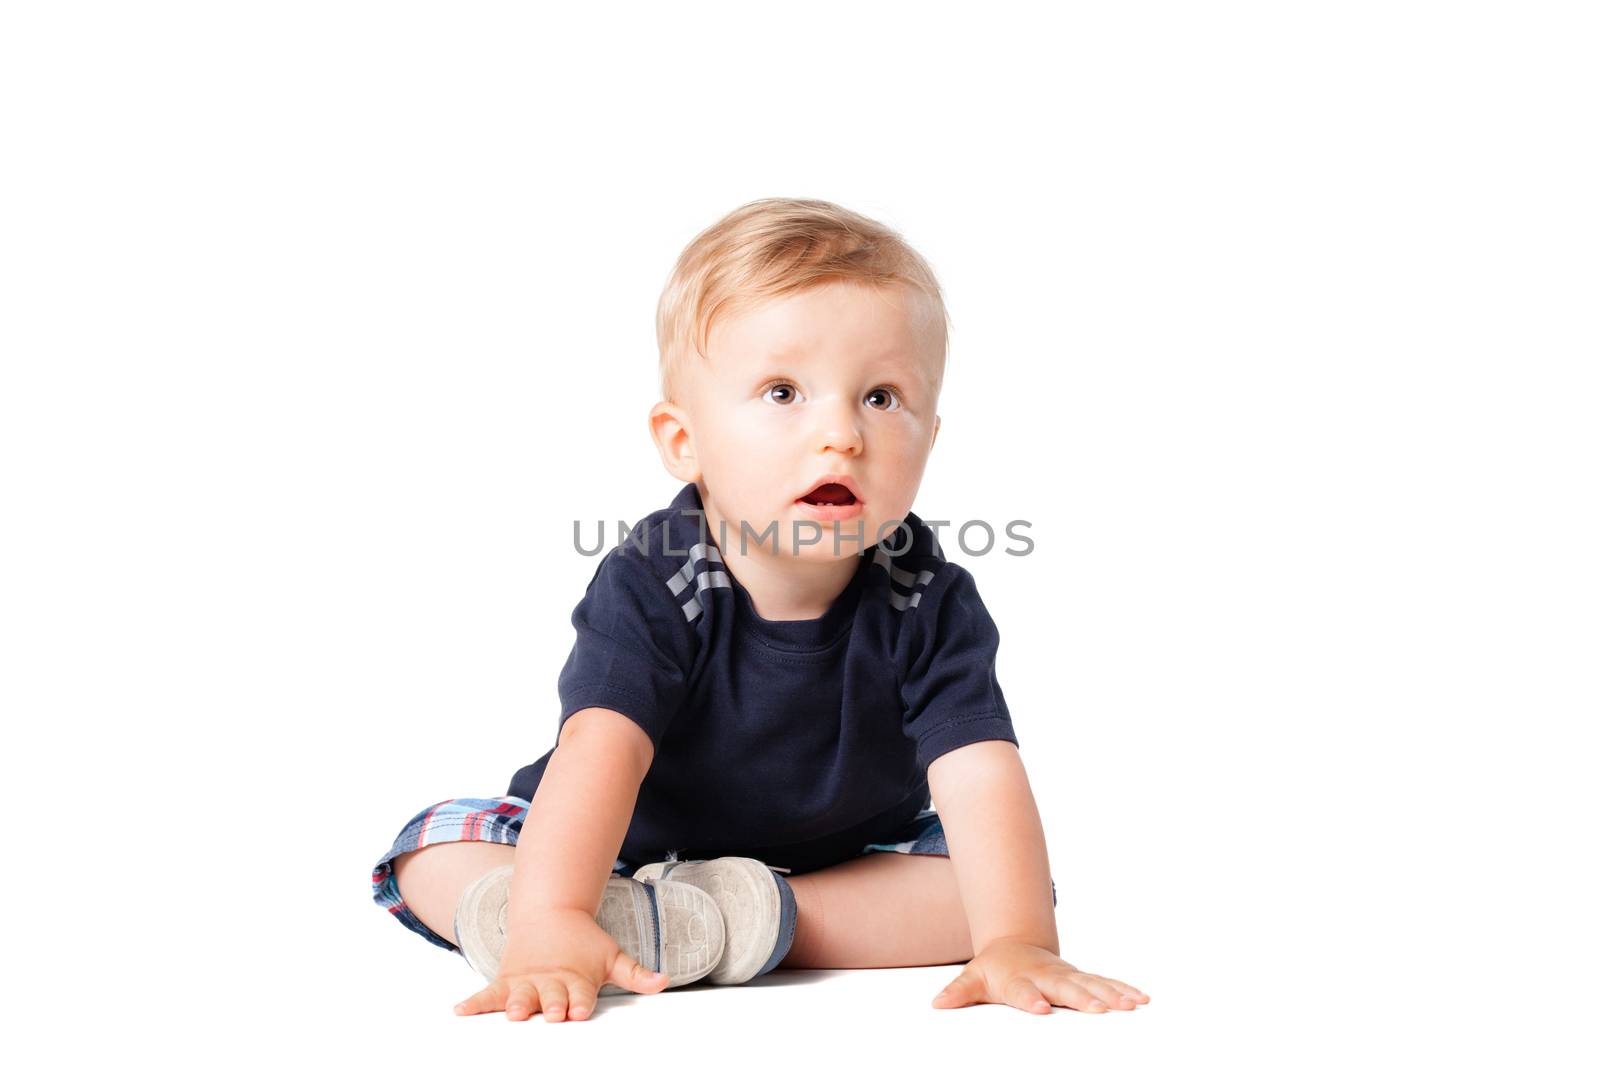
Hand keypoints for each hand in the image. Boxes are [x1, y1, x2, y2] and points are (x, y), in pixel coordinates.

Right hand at [453, 906, 669, 1021]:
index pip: (581, 996)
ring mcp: (526, 982)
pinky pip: (488, 994)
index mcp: (577, 979)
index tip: (577, 1011)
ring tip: (514, 1013)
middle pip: (551, 997)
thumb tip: (664, 980)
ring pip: (519, 996)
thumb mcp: (612, 955)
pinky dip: (474, 1003)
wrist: (550, 911)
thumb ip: (636, 973)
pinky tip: (460, 1011)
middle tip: (553, 1013)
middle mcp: (550, 982)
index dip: (580, 1003)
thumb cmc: (583, 942)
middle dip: (551, 1006)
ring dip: (517, 1005)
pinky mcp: (506, 981)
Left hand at [931, 938, 1149, 1013]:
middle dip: (1083, 998)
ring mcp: (1067, 975)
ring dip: (1113, 994)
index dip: (1030, 1000)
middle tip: (1100, 1010)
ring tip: (1133, 1004)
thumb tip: (938, 1004)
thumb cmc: (995, 968)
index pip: (1023, 991)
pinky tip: (1142, 999)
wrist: (1015, 944)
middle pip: (1065, 988)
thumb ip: (959, 991)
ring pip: (1092, 984)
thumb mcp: (973, 977)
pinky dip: (1124, 990)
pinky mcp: (1082, 977)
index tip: (1041, 1009)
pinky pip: (1106, 983)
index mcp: (1019, 978)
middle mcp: (1047, 975)